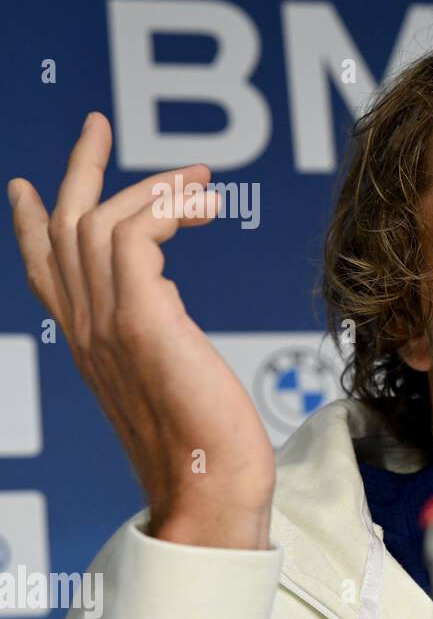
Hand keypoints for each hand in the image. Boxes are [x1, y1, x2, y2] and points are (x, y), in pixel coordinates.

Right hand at [10, 112, 275, 548]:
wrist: (211, 494)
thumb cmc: (207, 453)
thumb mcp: (172, 384)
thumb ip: (156, 343)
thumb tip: (166, 308)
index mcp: (89, 347)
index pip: (47, 271)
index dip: (35, 223)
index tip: (34, 184)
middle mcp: (86, 332)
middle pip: (60, 230)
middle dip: (78, 169)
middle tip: (98, 123)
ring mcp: (108, 326)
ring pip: (96, 222)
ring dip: (150, 187)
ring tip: (202, 181)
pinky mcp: (142, 322)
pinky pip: (132, 237)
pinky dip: (163, 210)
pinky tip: (201, 212)